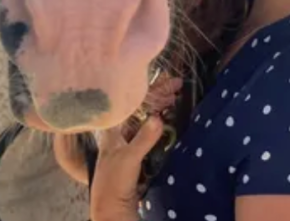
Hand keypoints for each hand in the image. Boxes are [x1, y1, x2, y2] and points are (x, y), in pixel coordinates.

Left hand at [90, 75, 182, 220]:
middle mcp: (119, 130)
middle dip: (158, 94)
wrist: (112, 206)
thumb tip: (158, 118)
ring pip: (145, 116)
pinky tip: (169, 116)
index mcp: (113, 127)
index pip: (132, 100)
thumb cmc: (113, 181)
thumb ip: (143, 139)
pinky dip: (160, 121)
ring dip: (160, 106)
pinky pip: (148, 129)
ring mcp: (127, 139)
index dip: (152, 89)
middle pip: (140, 105)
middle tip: (178, 86)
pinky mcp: (135, 150)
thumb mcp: (129, 158)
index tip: (172, 82)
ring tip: (175, 97)